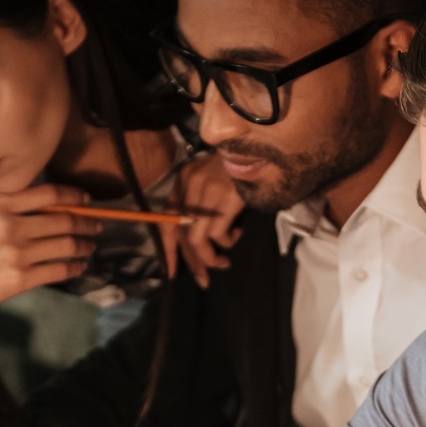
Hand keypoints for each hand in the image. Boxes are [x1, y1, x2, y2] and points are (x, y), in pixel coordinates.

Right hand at [0, 182, 103, 329]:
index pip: (48, 193)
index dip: (74, 195)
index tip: (86, 199)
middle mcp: (8, 225)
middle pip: (63, 219)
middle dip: (86, 222)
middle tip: (96, 224)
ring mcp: (15, 253)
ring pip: (66, 245)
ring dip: (84, 245)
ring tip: (89, 246)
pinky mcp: (19, 279)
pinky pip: (59, 270)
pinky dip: (75, 267)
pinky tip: (79, 265)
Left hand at [169, 151, 244, 288]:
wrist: (260, 146)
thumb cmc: (241, 164)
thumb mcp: (214, 177)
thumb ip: (203, 199)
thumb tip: (204, 234)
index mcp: (184, 180)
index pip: (166, 219)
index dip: (167, 248)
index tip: (170, 271)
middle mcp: (189, 185)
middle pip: (181, 234)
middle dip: (192, 262)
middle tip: (204, 280)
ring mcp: (205, 193)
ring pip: (195, 239)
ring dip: (209, 258)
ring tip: (224, 262)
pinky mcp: (223, 200)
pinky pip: (216, 234)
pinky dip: (226, 242)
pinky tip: (236, 235)